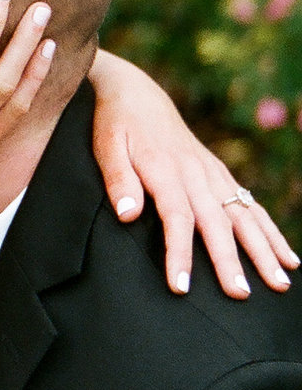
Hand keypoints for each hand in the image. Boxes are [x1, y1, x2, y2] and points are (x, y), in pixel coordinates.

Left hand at [91, 52, 298, 296]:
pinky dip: (270, 232)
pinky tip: (288, 257)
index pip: (176, 218)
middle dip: (230, 261)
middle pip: (217, 222)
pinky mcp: (220, 175)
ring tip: (279, 283)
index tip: (181, 287)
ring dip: (263, 250)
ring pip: (243, 216)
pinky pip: (251, 206)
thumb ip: (118, 181)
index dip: (179, 253)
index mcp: (165, 170)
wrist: (137, 94)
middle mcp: (196, 173)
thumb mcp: (107, 148)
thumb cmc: (116, 126)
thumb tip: (128, 215)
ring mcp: (212, 174)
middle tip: (241, 294)